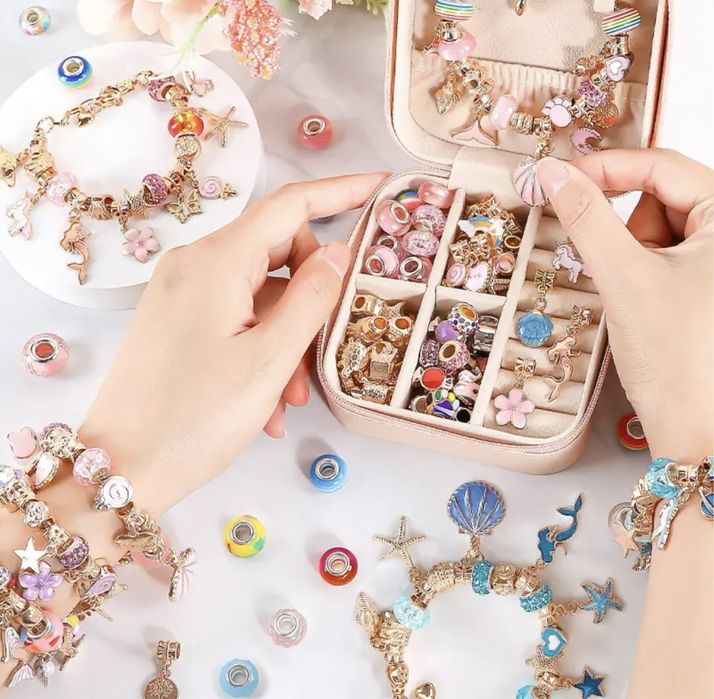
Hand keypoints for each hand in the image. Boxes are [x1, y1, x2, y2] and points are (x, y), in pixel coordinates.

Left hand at [79, 173, 385, 513]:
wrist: (121, 467)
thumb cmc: (193, 418)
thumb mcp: (269, 359)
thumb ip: (312, 298)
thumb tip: (339, 252)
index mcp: (216, 262)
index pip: (290, 205)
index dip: (340, 192)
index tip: (381, 187)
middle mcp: (194, 266)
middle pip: (278, 253)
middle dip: (313, 298)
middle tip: (326, 348)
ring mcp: (182, 294)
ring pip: (261, 295)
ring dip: (289, 338)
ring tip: (291, 397)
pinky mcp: (177, 322)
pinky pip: (236, 319)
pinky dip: (262, 350)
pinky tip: (267, 403)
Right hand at [537, 149, 712, 459]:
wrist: (695, 429)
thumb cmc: (675, 357)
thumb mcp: (624, 278)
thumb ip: (585, 218)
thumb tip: (550, 173)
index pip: (663, 165)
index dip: (607, 167)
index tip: (559, 177)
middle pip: (661, 197)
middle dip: (625, 228)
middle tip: (612, 264)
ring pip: (656, 229)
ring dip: (629, 254)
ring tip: (633, 296)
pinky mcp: (701, 284)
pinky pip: (658, 256)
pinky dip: (636, 272)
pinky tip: (639, 305)